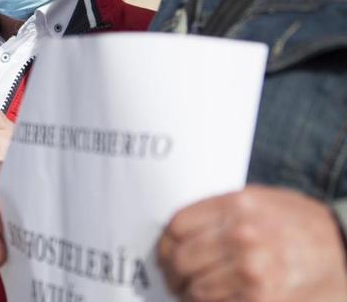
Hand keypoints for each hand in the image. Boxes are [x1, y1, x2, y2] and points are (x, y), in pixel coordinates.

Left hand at [157, 184, 346, 301]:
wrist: (346, 252)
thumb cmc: (301, 225)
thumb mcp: (261, 200)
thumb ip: (221, 211)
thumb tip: (179, 231)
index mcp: (237, 205)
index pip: (177, 226)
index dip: (164, 243)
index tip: (165, 252)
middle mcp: (241, 235)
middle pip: (181, 258)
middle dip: (172, 272)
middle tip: (173, 278)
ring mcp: (251, 269)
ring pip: (195, 287)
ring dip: (188, 293)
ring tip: (189, 291)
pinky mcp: (260, 299)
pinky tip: (210, 300)